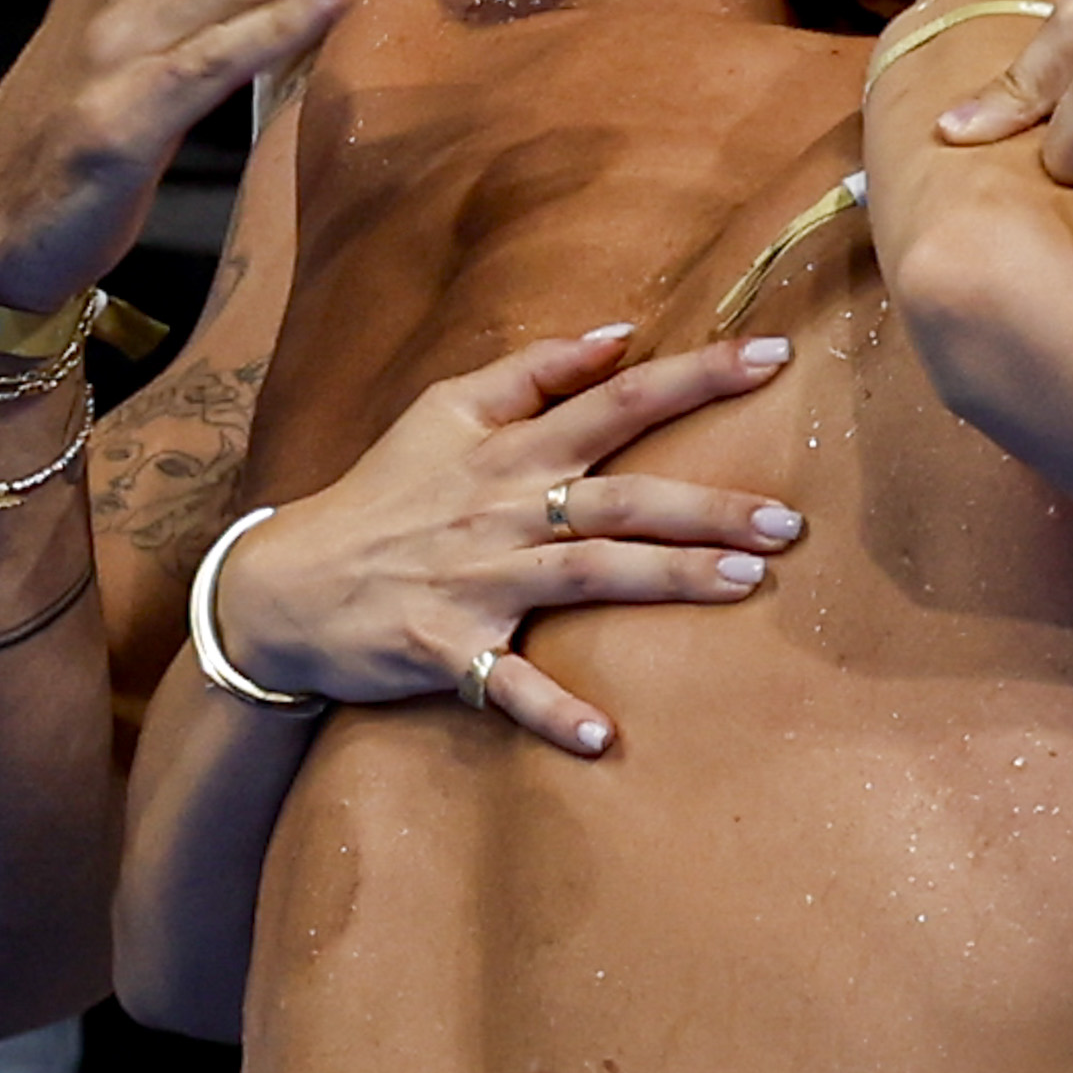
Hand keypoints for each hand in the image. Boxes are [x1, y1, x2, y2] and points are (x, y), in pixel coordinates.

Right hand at [198, 327, 806, 755]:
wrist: (283, 582)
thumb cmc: (380, 494)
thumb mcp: (443, 412)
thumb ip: (533, 370)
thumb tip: (621, 334)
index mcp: (508, 449)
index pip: (615, 400)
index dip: (694, 376)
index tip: (771, 356)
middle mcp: (501, 508)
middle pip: (620, 497)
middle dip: (706, 505)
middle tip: (789, 521)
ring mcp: (474, 578)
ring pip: (585, 575)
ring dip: (666, 580)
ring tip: (746, 585)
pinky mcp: (445, 645)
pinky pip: (505, 684)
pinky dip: (550, 711)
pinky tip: (601, 738)